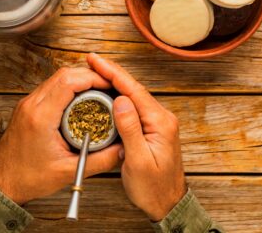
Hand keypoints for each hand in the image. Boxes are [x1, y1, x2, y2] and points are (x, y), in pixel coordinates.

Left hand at [0, 67, 120, 204]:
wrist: (1, 182)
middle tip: (106, 86)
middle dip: (88, 75)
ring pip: (56, 77)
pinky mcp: (28, 106)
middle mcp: (32, 104)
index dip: (92, 78)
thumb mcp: (68, 171)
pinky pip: (50, 86)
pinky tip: (79, 98)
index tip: (109, 84)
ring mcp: (28, 103)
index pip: (68, 82)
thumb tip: (122, 149)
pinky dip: (68, 86)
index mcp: (41, 117)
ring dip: (78, 79)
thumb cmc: (28, 178)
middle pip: (63, 74)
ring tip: (97, 91)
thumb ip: (99, 160)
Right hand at [87, 53, 186, 220]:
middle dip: (111, 71)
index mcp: (160, 122)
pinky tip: (108, 91)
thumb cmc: (154, 188)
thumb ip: (130, 129)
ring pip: (132, 94)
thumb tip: (120, 100)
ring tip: (96, 70)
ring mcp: (156, 121)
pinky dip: (118, 94)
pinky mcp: (151, 126)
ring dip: (114, 80)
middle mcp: (160, 117)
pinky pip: (133, 105)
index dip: (113, 73)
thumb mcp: (139, 161)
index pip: (133, 90)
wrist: (168, 203)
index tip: (96, 60)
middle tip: (93, 60)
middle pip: (133, 87)